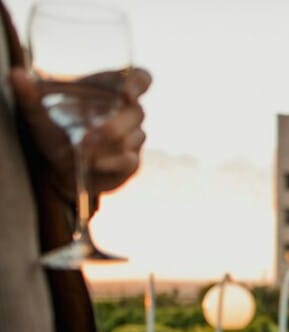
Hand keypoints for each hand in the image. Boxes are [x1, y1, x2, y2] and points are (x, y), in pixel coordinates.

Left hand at [9, 67, 151, 194]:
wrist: (58, 167)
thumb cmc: (55, 130)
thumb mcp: (38, 112)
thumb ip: (27, 95)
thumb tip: (14, 74)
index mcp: (112, 91)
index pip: (141, 79)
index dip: (139, 82)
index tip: (128, 92)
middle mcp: (127, 113)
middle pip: (137, 112)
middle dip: (115, 125)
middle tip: (89, 136)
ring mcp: (133, 138)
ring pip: (134, 138)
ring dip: (110, 145)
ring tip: (84, 151)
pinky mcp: (131, 162)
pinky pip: (130, 161)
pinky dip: (113, 162)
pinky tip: (94, 162)